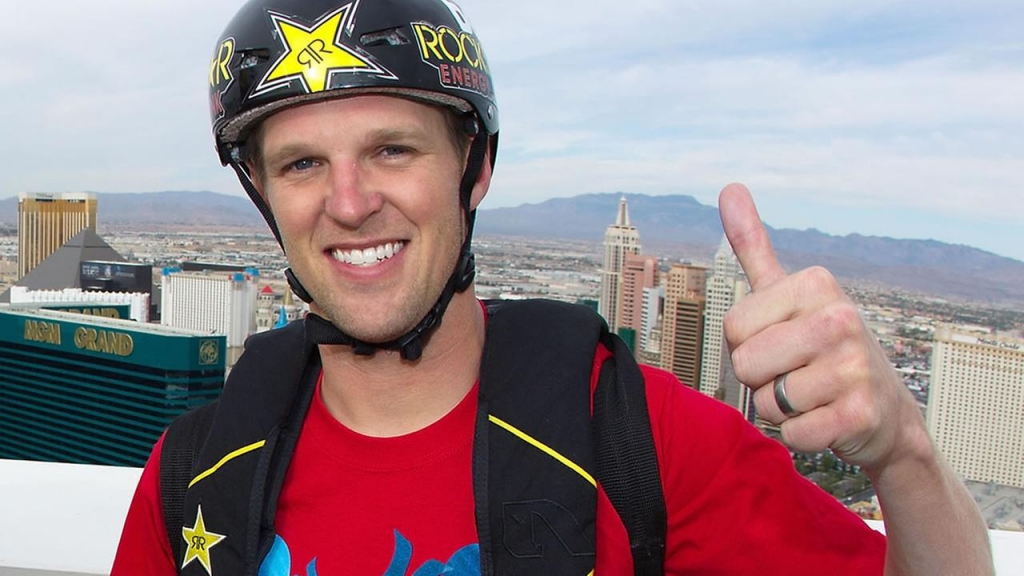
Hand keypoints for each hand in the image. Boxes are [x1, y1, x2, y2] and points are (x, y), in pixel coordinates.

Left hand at [719, 183, 923, 471]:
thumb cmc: (823, 346)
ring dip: (781, 408)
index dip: (748, 343)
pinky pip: (792, 434)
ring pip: (765, 403)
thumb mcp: (792, 293)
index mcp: (816, 283)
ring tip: (813, 394)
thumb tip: (729, 187)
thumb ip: (755, 245)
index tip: (782, 340)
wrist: (885, 411)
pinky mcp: (859, 414)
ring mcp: (854, 367)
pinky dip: (802, 435)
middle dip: (761, 378)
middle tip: (797, 371)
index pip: (733, 328)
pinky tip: (828, 419)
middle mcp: (840, 318)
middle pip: (744, 365)